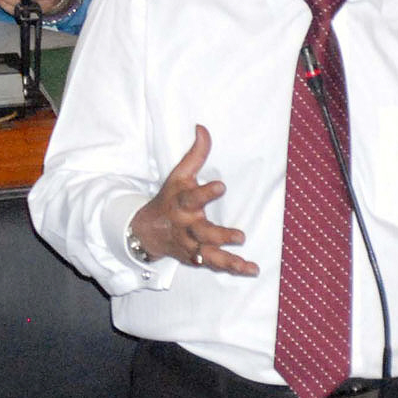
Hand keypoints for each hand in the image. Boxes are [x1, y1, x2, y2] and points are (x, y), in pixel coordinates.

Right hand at [129, 125, 258, 275]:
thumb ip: (195, 154)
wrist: (146, 231)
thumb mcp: (179, 175)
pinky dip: (233, 268)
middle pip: (202, 232)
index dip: (206, 191)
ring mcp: (191, 244)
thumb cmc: (169, 198)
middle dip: (219, 235)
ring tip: (247, 266)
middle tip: (240, 236)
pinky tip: (251, 270)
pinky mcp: (196, 257)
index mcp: (182, 203)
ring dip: (229, 261)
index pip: (193, 197)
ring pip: (209, 255)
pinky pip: (215, 264)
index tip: (221, 186)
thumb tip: (203, 127)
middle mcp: (187, 226)